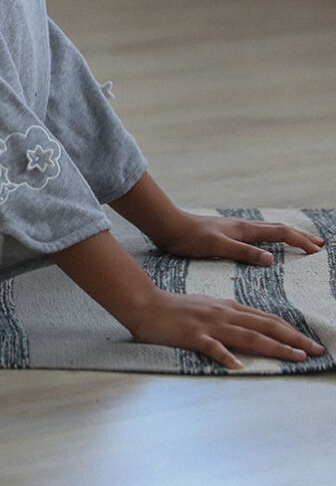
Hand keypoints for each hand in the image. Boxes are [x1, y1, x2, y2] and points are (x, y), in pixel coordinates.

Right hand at [129, 290, 326, 369]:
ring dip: (274, 347)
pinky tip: (239, 366)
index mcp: (227, 307)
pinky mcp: (193, 336)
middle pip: (264, 327)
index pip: (266, 319)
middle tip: (316, 350)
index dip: (290, 332)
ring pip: (248, 336)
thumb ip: (228, 315)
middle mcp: (223, 314)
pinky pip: (212, 347)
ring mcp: (209, 325)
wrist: (145, 303)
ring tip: (295, 357)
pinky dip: (226, 356)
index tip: (310, 343)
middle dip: (293, 339)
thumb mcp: (207, 306)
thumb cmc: (175, 308)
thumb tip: (250, 325)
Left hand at [153, 211, 324, 266]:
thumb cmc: (189, 237)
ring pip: (266, 230)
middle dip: (299, 236)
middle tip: (318, 244)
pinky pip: (255, 234)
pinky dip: (268, 238)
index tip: (316, 250)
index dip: (299, 241)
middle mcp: (241, 226)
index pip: (278, 233)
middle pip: (277, 229)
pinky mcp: (225, 233)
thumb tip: (271, 259)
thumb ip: (243, 251)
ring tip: (298, 242)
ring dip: (286, 236)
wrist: (167, 226)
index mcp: (243, 229)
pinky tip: (265, 244)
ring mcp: (233, 228)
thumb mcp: (217, 246)